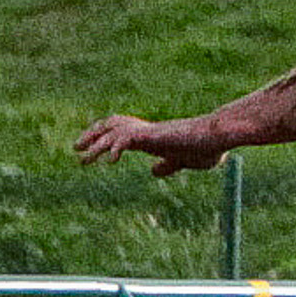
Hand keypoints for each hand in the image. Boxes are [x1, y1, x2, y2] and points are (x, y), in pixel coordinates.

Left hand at [75, 115, 226, 177]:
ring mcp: (149, 131)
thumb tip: (153, 171)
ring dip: (96, 144)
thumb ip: (168, 165)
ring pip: (114, 131)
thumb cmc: (208, 148)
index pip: (122, 130)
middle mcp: (147, 130)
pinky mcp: (154, 135)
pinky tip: (111, 161)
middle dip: (92, 135)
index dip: (106, 137)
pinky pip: (128, 138)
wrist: (219, 137)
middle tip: (76, 149)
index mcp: (153, 136)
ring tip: (81, 158)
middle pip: (112, 125)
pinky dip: (116, 147)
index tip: (92, 146)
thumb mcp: (184, 161)